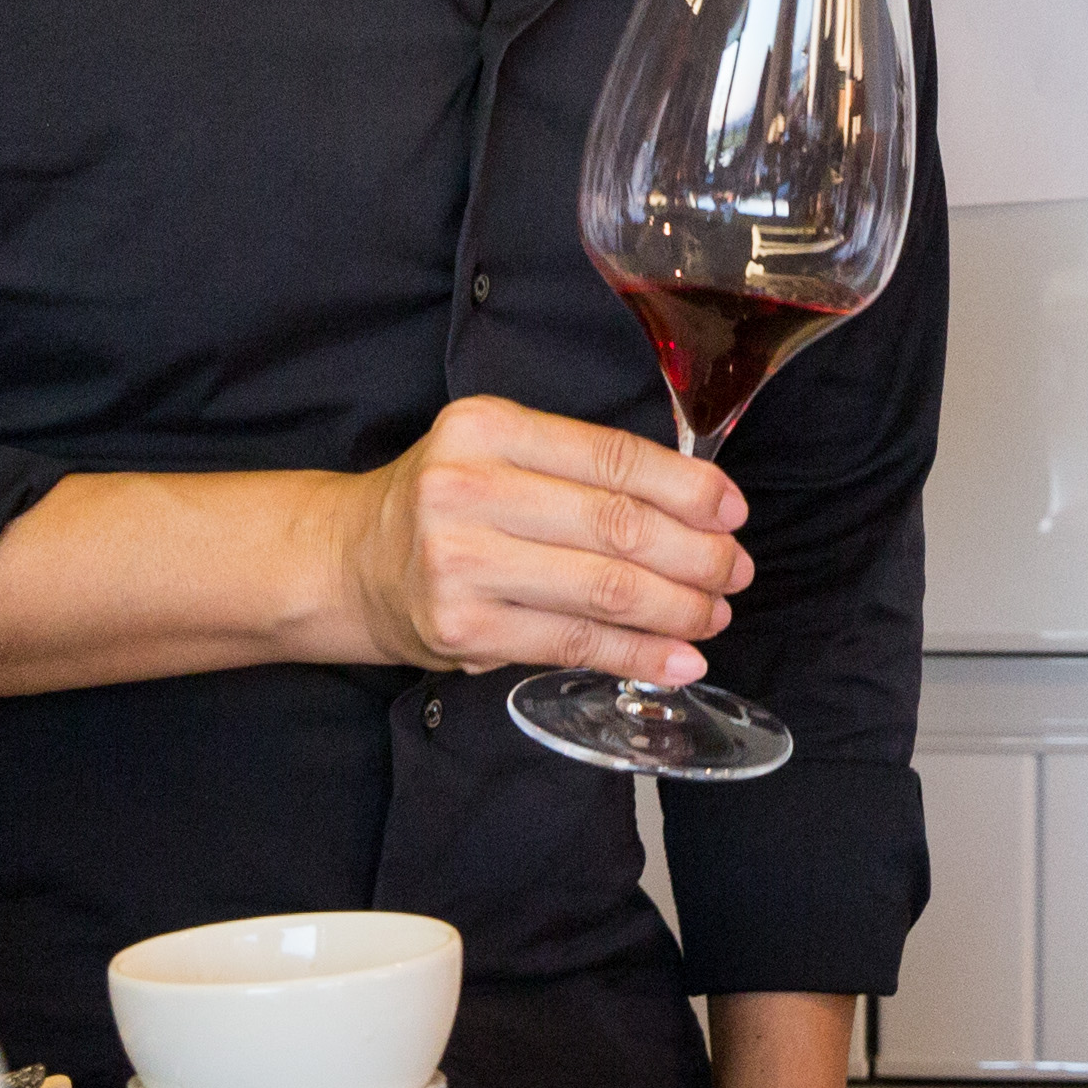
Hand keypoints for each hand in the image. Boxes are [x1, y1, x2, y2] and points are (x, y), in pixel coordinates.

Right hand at [320, 395, 749, 684]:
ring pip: (604, 588)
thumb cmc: (446, 505)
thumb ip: (578, 469)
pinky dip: (636, 656)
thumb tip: (698, 508)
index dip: (687, 489)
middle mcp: (468, 489)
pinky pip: (572, 643)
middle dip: (696, 555)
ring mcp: (460, 562)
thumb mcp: (497, 453)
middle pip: (617, 525)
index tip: (733, 512)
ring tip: (715, 617)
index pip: (613, 458)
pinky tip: (678, 660)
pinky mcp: (461, 628)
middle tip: (735, 572)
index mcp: (488, 427)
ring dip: (678, 609)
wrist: (351, 562)